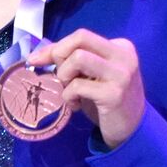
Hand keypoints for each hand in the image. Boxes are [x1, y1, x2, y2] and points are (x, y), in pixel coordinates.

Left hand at [26, 28, 145, 148]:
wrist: (131, 130)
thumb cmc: (106, 99)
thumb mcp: (91, 74)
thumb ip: (70, 60)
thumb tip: (35, 56)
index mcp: (120, 46)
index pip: (81, 36)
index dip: (56, 47)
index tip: (37, 60)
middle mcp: (123, 56)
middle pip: (80, 38)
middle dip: (60, 55)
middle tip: (61, 77)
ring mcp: (121, 74)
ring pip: (78, 58)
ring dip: (65, 75)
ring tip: (70, 91)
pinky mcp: (114, 94)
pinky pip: (77, 86)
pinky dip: (68, 96)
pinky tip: (76, 106)